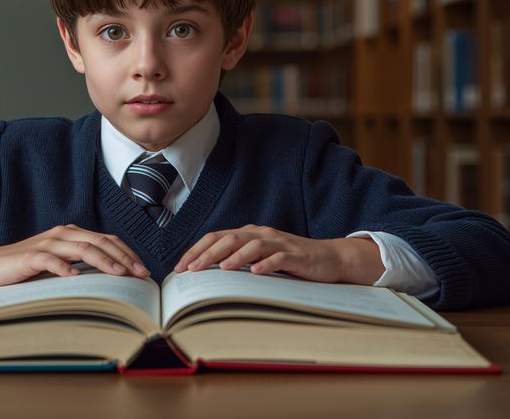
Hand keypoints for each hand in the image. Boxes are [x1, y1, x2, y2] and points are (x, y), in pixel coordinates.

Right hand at [0, 225, 148, 295]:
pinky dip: (65, 268)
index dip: (127, 253)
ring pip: (82, 248)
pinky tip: (76, 278)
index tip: (143, 269)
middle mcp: (62, 234)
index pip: (106, 239)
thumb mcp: (58, 264)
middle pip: (100, 241)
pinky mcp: (30, 256)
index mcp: (71, 234)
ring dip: (104, 261)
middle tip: (140, 274)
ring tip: (119, 274)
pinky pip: (51, 260)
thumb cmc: (26, 268)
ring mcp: (47, 244)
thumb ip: (80, 264)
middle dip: (123, 257)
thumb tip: (112, 276)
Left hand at [172, 224, 385, 284]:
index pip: (216, 237)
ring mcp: (280, 244)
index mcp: (249, 234)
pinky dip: (266, 264)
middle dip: (208, 253)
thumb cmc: (290, 261)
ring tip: (221, 269)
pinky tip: (256, 274)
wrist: (329, 258)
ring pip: (253, 245)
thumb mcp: (260, 259)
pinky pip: (279, 258)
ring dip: (235, 256)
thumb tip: (205, 276)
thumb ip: (238, 262)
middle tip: (192, 269)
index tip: (180, 267)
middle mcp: (262, 235)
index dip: (197, 250)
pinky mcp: (296, 256)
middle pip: (230, 238)